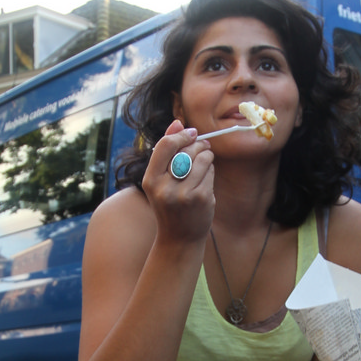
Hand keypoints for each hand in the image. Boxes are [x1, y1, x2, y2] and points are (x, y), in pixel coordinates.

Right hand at [141, 119, 214, 245]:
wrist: (179, 238)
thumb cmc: (169, 205)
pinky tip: (205, 181)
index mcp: (150, 180)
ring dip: (206, 156)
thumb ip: (166, 152)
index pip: (166, 145)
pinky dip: (210, 172)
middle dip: (198, 144)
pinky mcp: (202, 198)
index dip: (181, 135)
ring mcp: (184, 194)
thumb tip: (178, 123)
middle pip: (187, 149)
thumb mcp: (159, 181)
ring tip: (204, 163)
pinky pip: (210, 172)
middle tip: (202, 147)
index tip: (191, 132)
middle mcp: (165, 187)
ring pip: (202, 159)